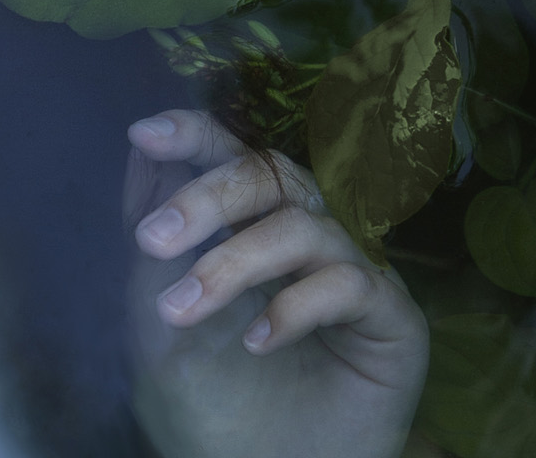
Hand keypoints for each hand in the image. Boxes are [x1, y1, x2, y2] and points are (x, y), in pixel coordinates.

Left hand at [123, 110, 427, 457]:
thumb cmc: (209, 402)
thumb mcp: (158, 316)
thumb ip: (156, 239)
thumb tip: (141, 147)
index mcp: (251, 226)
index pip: (233, 156)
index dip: (195, 134)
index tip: (144, 133)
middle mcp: (309, 238)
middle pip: (273, 176)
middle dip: (205, 197)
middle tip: (151, 242)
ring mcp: (355, 273)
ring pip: (305, 226)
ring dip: (233, 263)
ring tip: (180, 309)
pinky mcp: (394, 320)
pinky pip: (351, 284)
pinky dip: (293, 307)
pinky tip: (256, 344)